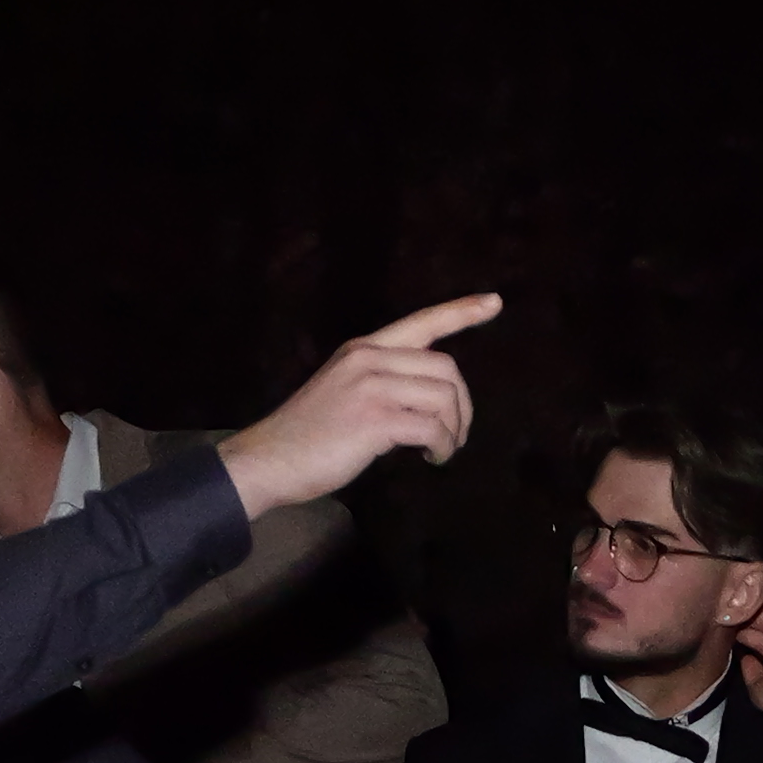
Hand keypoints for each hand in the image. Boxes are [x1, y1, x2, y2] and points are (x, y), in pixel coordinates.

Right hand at [218, 294, 499, 515]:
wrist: (268, 459)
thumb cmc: (307, 435)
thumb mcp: (344, 391)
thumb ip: (382, 384)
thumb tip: (424, 404)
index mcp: (363, 349)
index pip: (422, 322)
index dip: (461, 312)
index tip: (494, 302)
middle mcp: (368, 359)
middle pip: (446, 368)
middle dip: (462, 405)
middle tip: (456, 434)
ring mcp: (371, 387)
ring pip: (443, 398)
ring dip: (453, 431)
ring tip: (440, 451)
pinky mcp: (374, 420)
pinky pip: (431, 427)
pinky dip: (441, 446)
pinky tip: (432, 459)